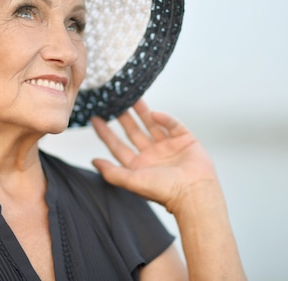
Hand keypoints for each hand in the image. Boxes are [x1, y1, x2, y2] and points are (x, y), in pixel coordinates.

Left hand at [91, 99, 217, 213]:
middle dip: (123, 118)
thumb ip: (111, 172)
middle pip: (133, 132)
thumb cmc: (164, 191)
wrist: (194, 192)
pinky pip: (173, 125)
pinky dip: (165, 118)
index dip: (106, 133)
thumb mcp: (132, 181)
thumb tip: (93, 161)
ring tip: (131, 96)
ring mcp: (168, 147)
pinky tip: (155, 114)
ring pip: (152, 125)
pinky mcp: (185, 140)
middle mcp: (152, 155)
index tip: (95, 119)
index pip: (118, 146)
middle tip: (112, 102)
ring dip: (142, 111)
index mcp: (139, 166)